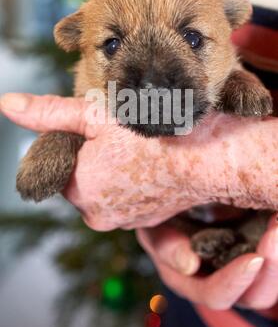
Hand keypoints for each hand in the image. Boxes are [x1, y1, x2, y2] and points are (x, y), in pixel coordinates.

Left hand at [0, 93, 276, 230]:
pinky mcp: (144, 222)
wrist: (209, 159)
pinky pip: (125, 198)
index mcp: (77, 188)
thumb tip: (7, 104)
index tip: (101, 129)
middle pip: (80, 177)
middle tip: (122, 136)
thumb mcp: (95, 115)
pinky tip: (149, 164)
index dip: (77, 141)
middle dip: (93, 157)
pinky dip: (131, 182)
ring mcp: (122, 222)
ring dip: (114, 169)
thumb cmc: (155, 134)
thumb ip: (48, 113)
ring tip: (139, 149)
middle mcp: (95, 214)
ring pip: (104, 187)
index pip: (59, 162)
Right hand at [137, 214, 277, 309]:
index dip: (234, 282)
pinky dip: (276, 235)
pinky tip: (276, 213)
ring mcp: (242, 264)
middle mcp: (220, 279)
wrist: (176, 195)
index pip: (215, 294)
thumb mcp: (154, 226)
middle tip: (276, 234)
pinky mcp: (255, 246)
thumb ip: (166, 244)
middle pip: (254, 295)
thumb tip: (190, 264)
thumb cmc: (161, 215)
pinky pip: (273, 252)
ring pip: (270, 278)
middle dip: (272, 268)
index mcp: (190, 280)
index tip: (253, 259)